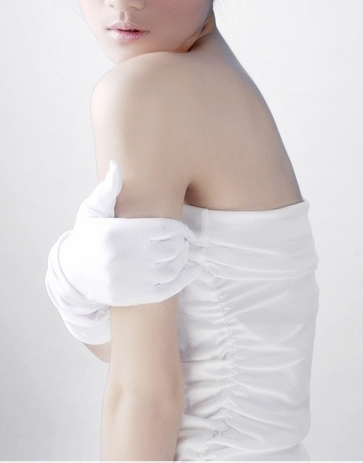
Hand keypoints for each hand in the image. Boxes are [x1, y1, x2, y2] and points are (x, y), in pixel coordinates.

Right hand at [45, 160, 196, 343]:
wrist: (71, 273)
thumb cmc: (88, 237)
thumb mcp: (93, 211)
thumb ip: (108, 190)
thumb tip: (116, 166)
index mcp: (116, 233)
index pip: (162, 228)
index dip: (180, 229)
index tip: (186, 230)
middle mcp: (121, 257)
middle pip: (169, 248)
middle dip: (183, 244)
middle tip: (187, 241)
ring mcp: (126, 279)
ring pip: (170, 269)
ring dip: (185, 260)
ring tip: (186, 254)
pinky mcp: (129, 297)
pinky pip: (164, 291)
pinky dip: (183, 281)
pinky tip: (192, 271)